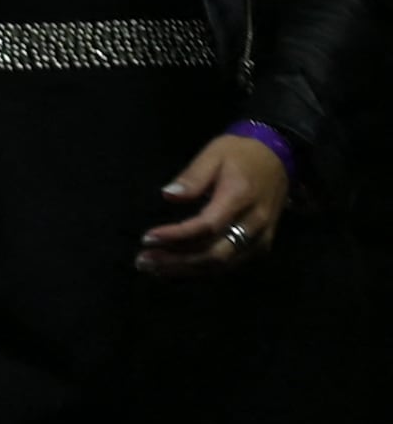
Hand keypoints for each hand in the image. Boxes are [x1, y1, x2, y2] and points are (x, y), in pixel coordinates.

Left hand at [137, 132, 291, 275]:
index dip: (176, 235)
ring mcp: (261, 237)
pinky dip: (203, 269)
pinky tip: (179, 268)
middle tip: (144, 261)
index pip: (206, 226)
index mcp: (240, 198)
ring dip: (187, 269)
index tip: (147, 238)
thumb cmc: (241, 154)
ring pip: (223, 264)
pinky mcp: (262, 244)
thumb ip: (192, 177)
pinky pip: (231, 263)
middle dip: (178, 261)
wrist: (279, 157)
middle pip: (215, 253)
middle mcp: (254, 223)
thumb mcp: (213, 154)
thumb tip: (168, 196)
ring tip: (154, 268)